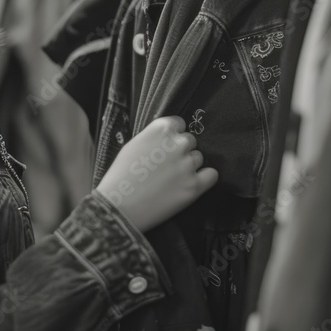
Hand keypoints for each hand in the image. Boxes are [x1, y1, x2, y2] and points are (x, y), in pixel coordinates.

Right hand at [96, 116, 217, 232]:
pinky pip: (211, 175)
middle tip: (166, 166)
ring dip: (189, 166)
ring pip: (198, 158)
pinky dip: (204, 179)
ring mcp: (188, 165)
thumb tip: (168, 139)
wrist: (119, 207)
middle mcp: (178, 143)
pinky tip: (191, 184)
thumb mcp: (134, 145)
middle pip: (190, 141)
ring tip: (172, 179)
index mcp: (162, 128)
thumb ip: (155, 138)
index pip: (179, 124)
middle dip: (180, 152)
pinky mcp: (195, 186)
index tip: (165, 148)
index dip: (172, 137)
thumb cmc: (121, 176)